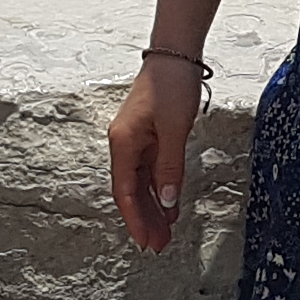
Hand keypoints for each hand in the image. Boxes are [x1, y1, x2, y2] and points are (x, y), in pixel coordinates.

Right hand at [108, 52, 203, 250]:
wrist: (175, 54)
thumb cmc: (171, 84)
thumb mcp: (175, 128)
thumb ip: (170, 167)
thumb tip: (167, 202)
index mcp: (124, 143)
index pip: (125, 192)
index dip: (134, 219)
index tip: (144, 241)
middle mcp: (125, 145)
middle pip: (131, 191)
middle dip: (144, 219)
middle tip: (158, 245)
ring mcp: (137, 141)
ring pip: (142, 183)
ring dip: (153, 208)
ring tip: (165, 233)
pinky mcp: (150, 137)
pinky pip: (153, 170)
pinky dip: (161, 189)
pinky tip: (170, 206)